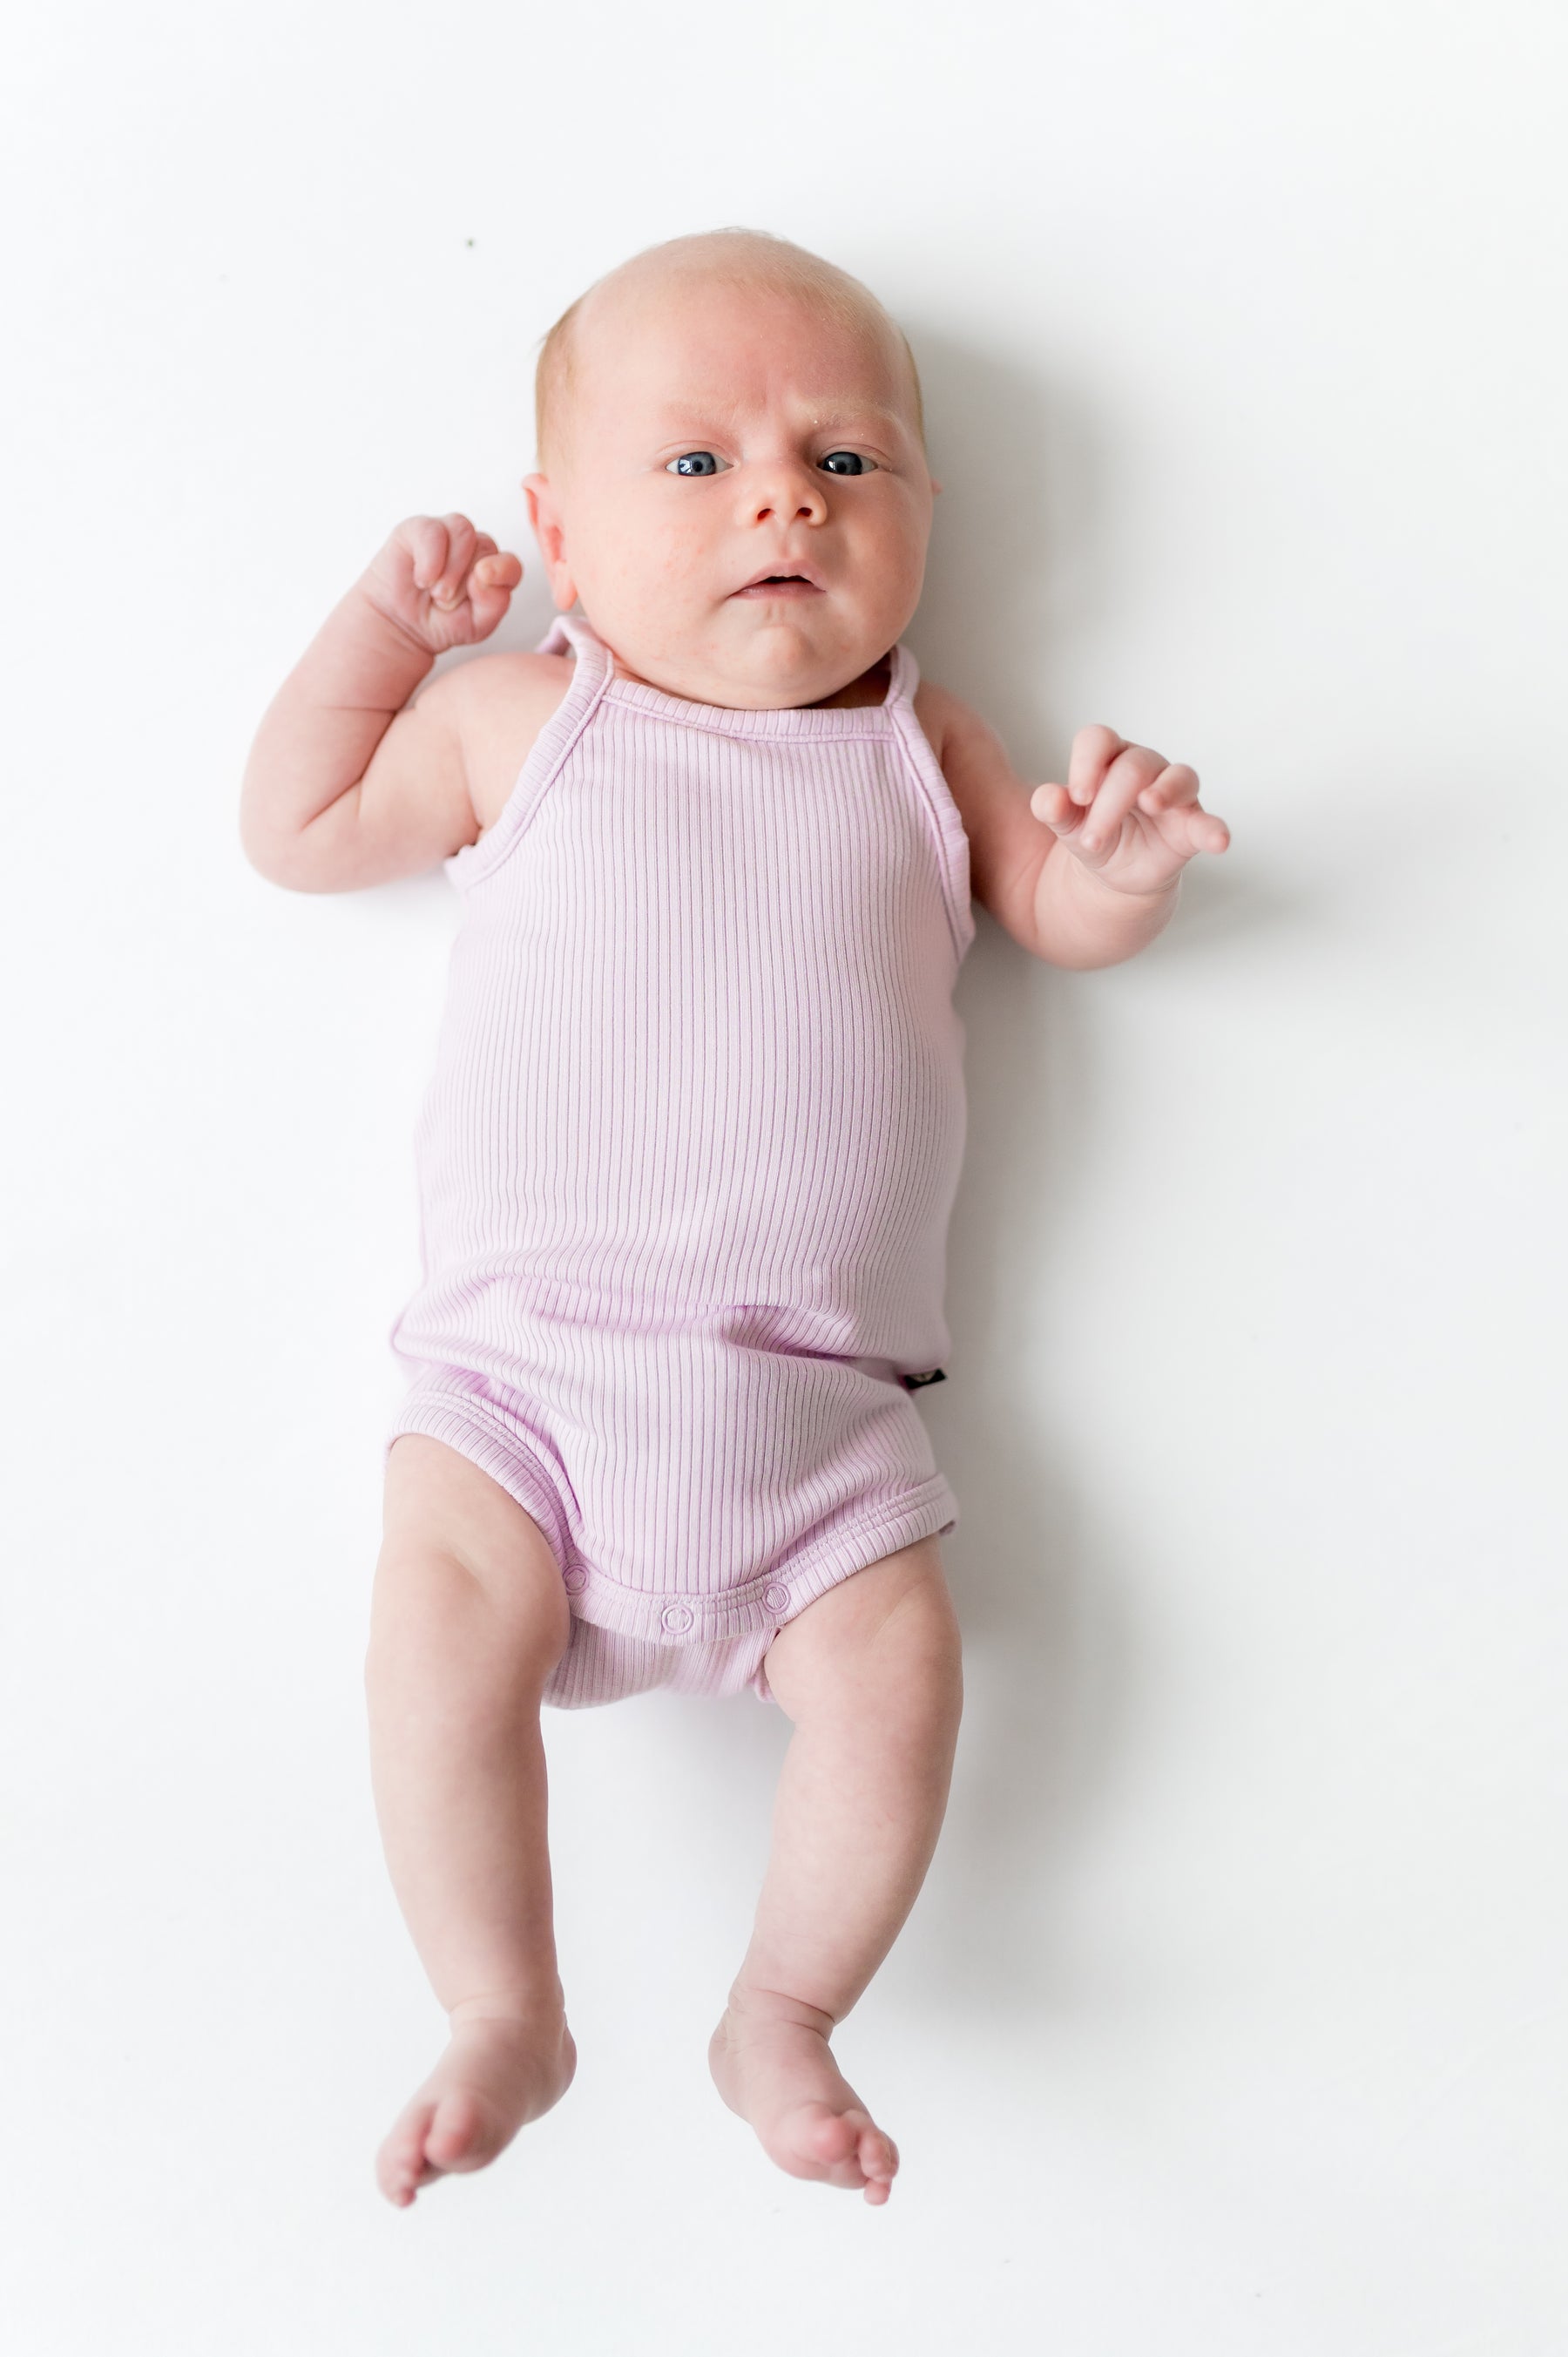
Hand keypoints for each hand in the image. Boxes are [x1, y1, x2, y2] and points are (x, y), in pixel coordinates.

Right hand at [362, 513, 523, 654]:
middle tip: (445, 603)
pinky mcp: (418, 528)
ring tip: (435, 592)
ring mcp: (447, 534)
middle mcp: (473, 547)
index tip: (481, 584)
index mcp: (493, 569)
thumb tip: (484, 574)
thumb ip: (493, 603)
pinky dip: (430, 558)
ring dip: (450, 568)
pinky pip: (433, 530)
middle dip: (465, 582)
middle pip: (486, 546)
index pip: (510, 563)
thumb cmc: (441, 622)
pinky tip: (422, 579)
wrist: (401, 626)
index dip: (502, 571)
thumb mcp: (475, 625)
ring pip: (463, 530)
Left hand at [1030, 725, 1230, 897]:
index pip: (1099, 740)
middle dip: (1110, 803)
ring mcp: (1174, 794)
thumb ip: (1053, 809)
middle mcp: (1145, 767)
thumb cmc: (1094, 833)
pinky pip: (1208, 822)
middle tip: (1092, 840)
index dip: (1087, 762)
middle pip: (1133, 766)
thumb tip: (1049, 799)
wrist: (1116, 874)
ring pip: (1178, 777)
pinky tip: (1218, 840)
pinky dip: (1214, 829)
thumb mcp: (1067, 826)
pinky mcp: (1192, 825)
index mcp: (1109, 759)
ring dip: (1164, 791)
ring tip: (1150, 805)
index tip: (1077, 796)